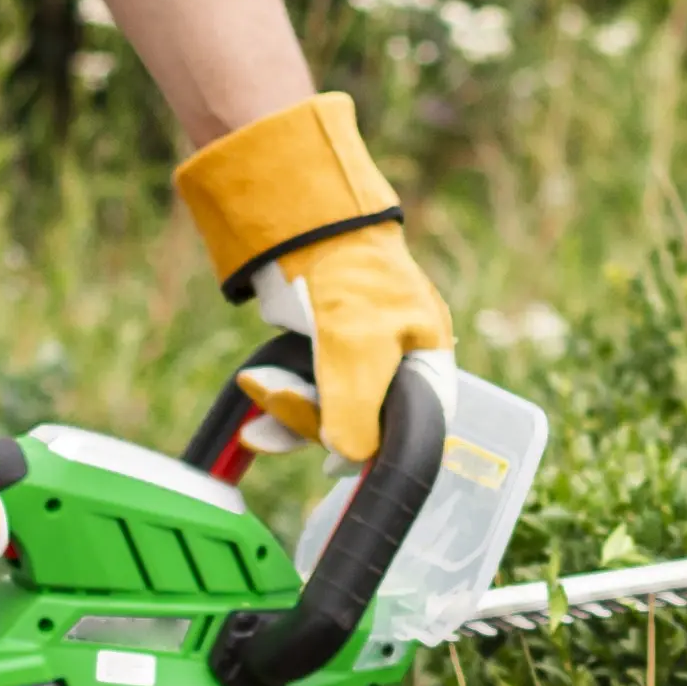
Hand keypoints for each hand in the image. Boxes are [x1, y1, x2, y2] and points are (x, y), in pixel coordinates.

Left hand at [173, 94, 455, 461]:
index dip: (374, 450)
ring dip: (288, 410)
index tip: (332, 456)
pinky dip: (280, 401)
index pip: (413, 434)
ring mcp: (362, 364)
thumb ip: (356, 414)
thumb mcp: (357, 349)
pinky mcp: (327, 357)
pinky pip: (307, 399)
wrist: (304, 225)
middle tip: (278, 400)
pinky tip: (257, 391)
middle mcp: (401, 370)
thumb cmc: (348, 278)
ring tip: (258, 386)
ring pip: (329, 418)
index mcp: (429, 367)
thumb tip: (345, 460)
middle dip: (312, 421)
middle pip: (363, 430)